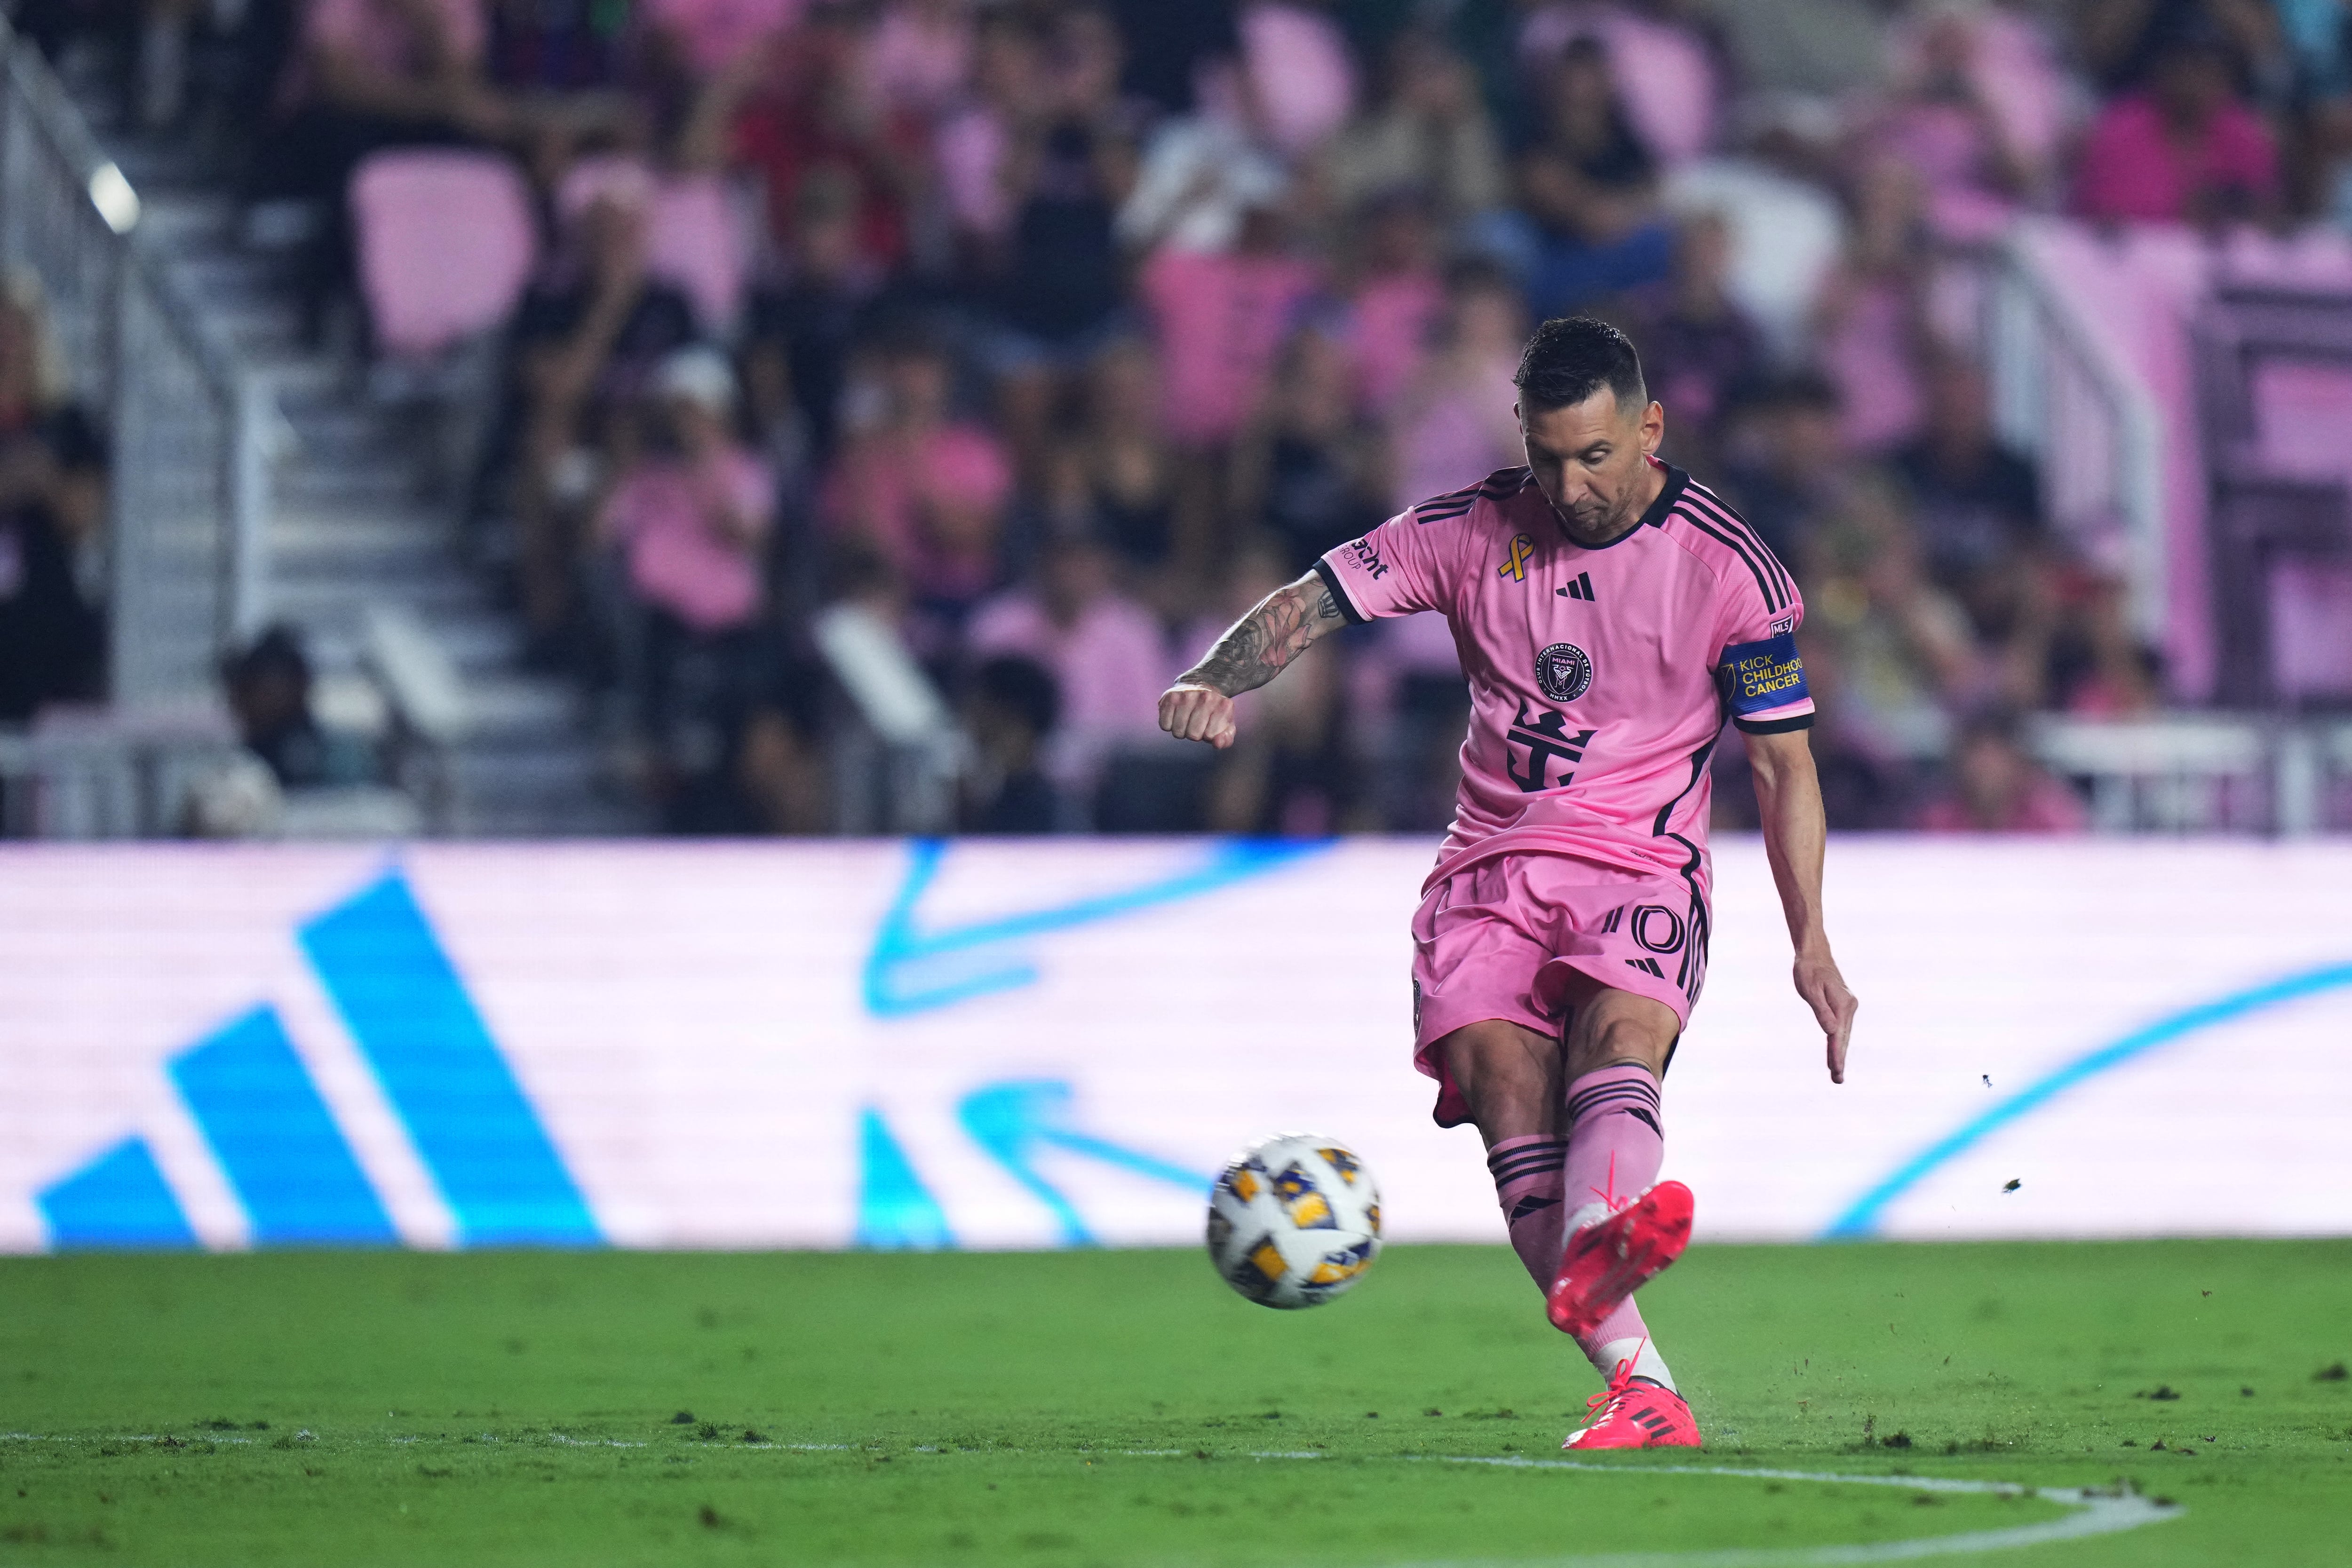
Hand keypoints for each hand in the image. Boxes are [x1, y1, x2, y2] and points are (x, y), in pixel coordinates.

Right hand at [1159, 683, 1236, 748]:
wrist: (1199, 687)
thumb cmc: (1213, 713)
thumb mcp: (1226, 727)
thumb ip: (1226, 740)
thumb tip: (1217, 742)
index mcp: (1224, 704)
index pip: (1209, 736)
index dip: (1207, 735)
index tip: (1210, 725)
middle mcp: (1206, 696)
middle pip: (1193, 734)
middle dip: (1194, 734)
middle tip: (1197, 723)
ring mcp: (1186, 695)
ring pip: (1178, 731)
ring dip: (1181, 730)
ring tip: (1187, 719)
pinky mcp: (1170, 696)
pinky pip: (1165, 725)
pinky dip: (1169, 725)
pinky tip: (1176, 715)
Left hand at [1794, 948, 1856, 1084]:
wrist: (1815, 953)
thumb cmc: (1809, 970)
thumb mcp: (1810, 990)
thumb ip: (1821, 1011)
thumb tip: (1831, 1032)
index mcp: (1843, 1004)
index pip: (1838, 1035)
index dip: (1836, 1054)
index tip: (1836, 1070)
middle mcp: (1849, 1007)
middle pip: (1843, 1038)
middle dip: (1840, 1059)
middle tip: (1837, 1080)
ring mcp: (1847, 1007)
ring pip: (1843, 1034)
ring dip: (1839, 1053)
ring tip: (1836, 1073)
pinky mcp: (1842, 1006)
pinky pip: (1840, 1028)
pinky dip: (1838, 1041)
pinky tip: (1835, 1052)